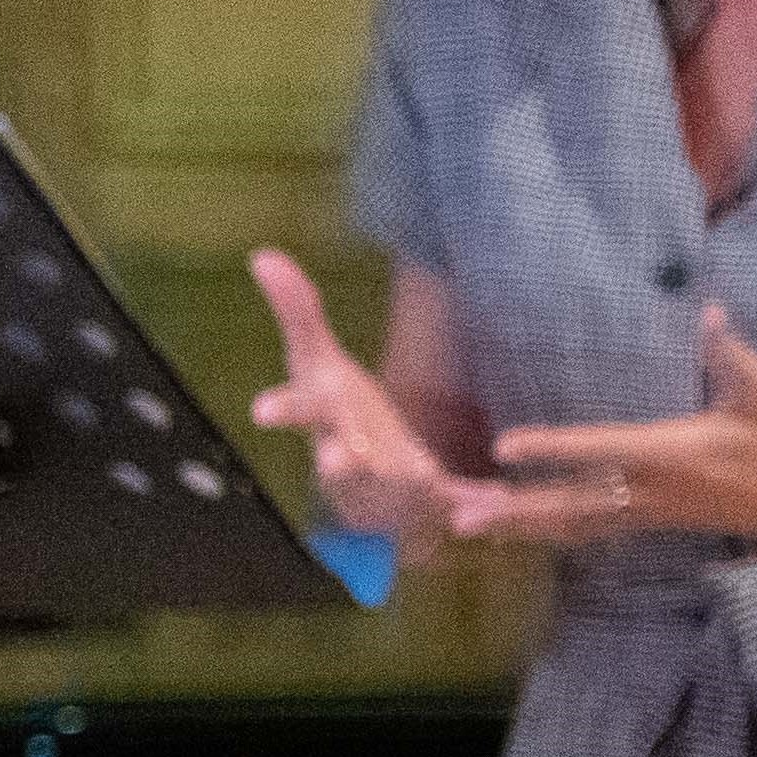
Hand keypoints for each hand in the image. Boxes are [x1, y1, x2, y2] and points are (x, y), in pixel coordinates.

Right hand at [247, 247, 462, 551]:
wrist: (373, 492)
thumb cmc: (340, 414)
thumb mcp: (319, 361)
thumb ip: (297, 312)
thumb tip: (262, 254)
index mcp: (324, 420)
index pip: (298, 411)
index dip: (282, 410)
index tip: (262, 411)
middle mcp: (353, 458)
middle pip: (340, 462)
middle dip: (340, 461)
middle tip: (336, 461)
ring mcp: (390, 483)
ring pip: (394, 485)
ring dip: (405, 482)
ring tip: (421, 476)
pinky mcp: (431, 498)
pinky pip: (452, 500)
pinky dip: (471, 502)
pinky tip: (494, 497)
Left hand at [457, 307, 756, 554]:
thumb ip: (732, 355)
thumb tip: (707, 312)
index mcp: (675, 453)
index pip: (600, 450)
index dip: (550, 448)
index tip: (501, 446)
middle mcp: (657, 491)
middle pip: (571, 504)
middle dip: (512, 509)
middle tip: (455, 514)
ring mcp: (657, 512)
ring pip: (576, 524)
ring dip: (521, 525)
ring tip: (466, 527)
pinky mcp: (661, 520)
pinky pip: (595, 529)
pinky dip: (553, 531)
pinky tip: (519, 532)